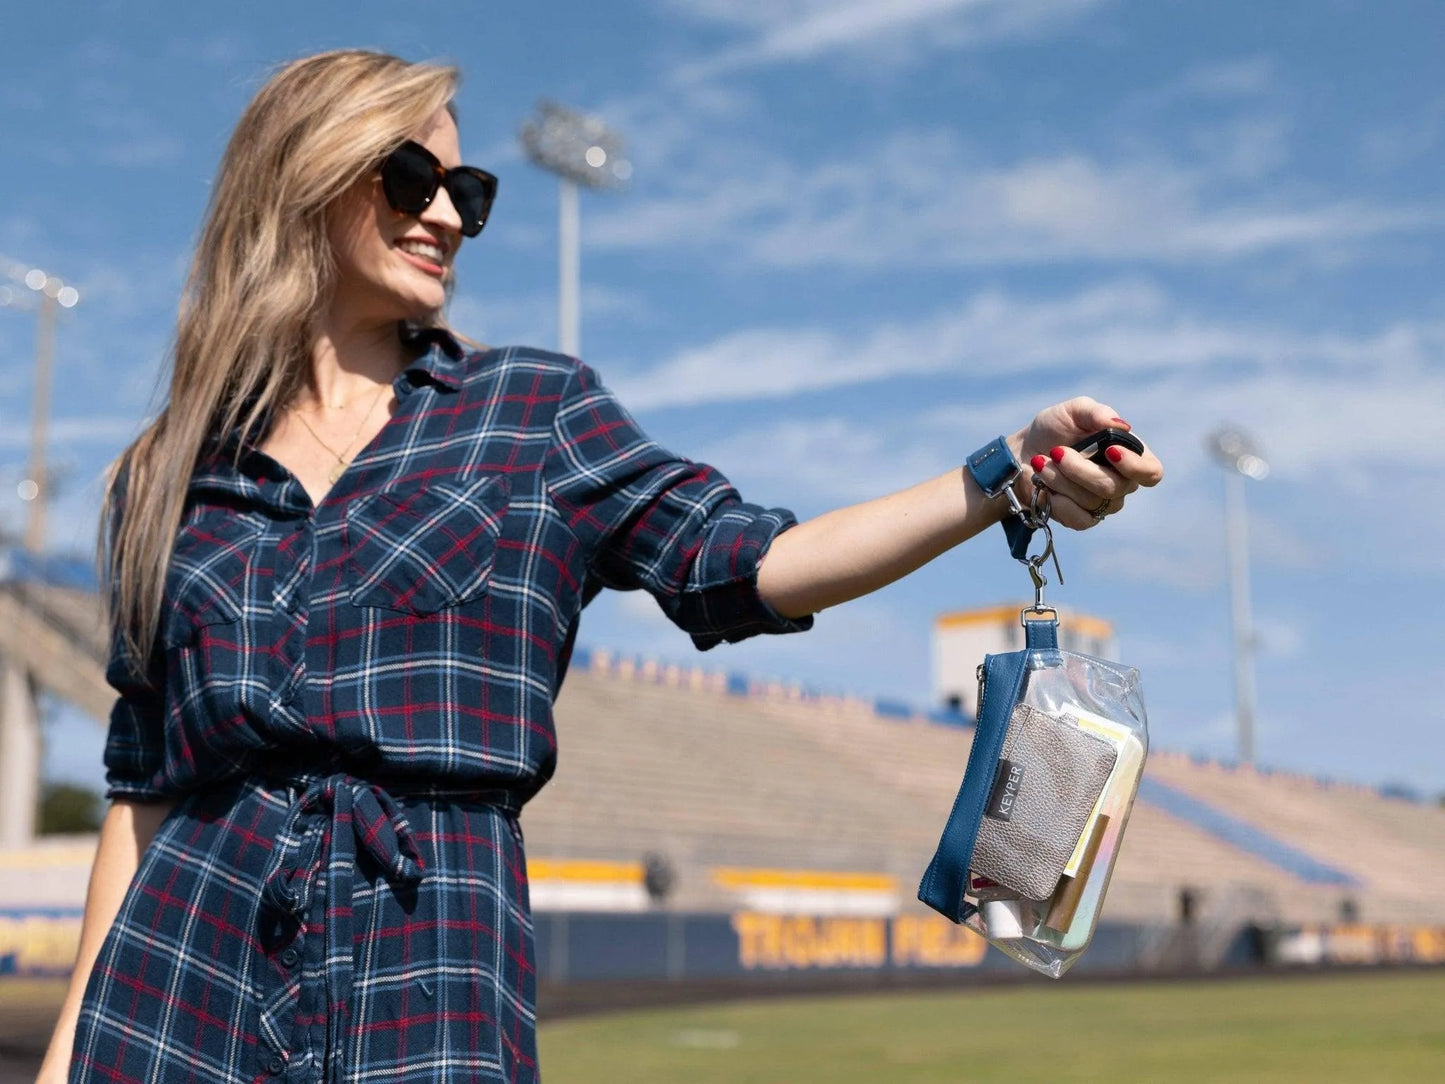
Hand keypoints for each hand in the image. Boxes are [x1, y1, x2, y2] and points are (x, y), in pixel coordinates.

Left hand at [1008, 397, 1163, 530]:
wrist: (1021, 453)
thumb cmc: (1054, 429)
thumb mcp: (1073, 411)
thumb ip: (1096, 413)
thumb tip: (1122, 425)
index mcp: (1129, 455)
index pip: (1151, 472)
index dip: (1135, 466)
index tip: (1110, 451)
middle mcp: (1122, 483)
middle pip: (1114, 487)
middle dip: (1080, 469)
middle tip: (1056, 452)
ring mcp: (1103, 504)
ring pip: (1092, 502)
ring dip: (1060, 480)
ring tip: (1042, 463)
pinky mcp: (1082, 519)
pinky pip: (1078, 519)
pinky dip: (1057, 500)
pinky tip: (1045, 486)